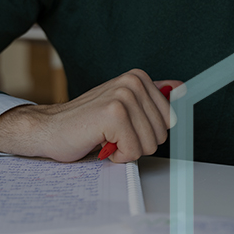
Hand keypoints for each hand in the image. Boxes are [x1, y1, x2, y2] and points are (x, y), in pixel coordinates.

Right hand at [0, 69, 183, 162]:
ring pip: (149, 143)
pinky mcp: (114, 113)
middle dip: (139, 142)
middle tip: (114, 134)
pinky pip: (133, 150)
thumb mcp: (124, 107)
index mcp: (138, 78)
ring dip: (127, 149)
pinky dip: (118, 155)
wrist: (51, 128)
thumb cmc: (87, 122)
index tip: (128, 128)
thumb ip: (151, 97)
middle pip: (162, 132)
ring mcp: (124, 95)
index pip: (170, 117)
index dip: (148, 132)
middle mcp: (133, 81)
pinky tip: (101, 142)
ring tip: (107, 137)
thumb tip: (182, 88)